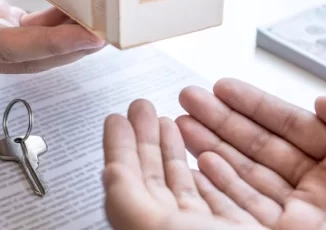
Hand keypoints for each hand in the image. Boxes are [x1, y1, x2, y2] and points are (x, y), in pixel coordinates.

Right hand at [0, 0, 104, 73]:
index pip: (9, 48)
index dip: (53, 45)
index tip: (92, 37)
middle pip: (30, 58)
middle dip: (74, 47)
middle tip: (111, 28)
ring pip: (33, 50)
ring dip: (68, 37)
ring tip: (102, 16)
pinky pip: (29, 35)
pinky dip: (55, 24)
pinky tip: (75, 5)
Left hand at [102, 99, 268, 229]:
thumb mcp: (156, 229)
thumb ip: (126, 198)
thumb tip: (108, 170)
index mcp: (150, 228)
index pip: (128, 180)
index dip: (121, 146)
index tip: (116, 119)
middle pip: (155, 176)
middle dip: (147, 137)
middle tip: (142, 108)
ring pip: (185, 185)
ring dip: (176, 151)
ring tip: (171, 122)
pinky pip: (217, 200)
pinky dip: (211, 174)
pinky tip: (207, 159)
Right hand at [176, 78, 325, 229]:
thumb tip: (322, 103)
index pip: (288, 124)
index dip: (253, 104)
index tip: (223, 87)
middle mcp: (324, 186)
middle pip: (258, 146)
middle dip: (221, 121)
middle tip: (189, 99)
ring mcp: (307, 215)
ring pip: (246, 175)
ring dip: (212, 149)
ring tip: (182, 125)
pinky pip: (246, 209)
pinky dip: (220, 186)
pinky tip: (200, 163)